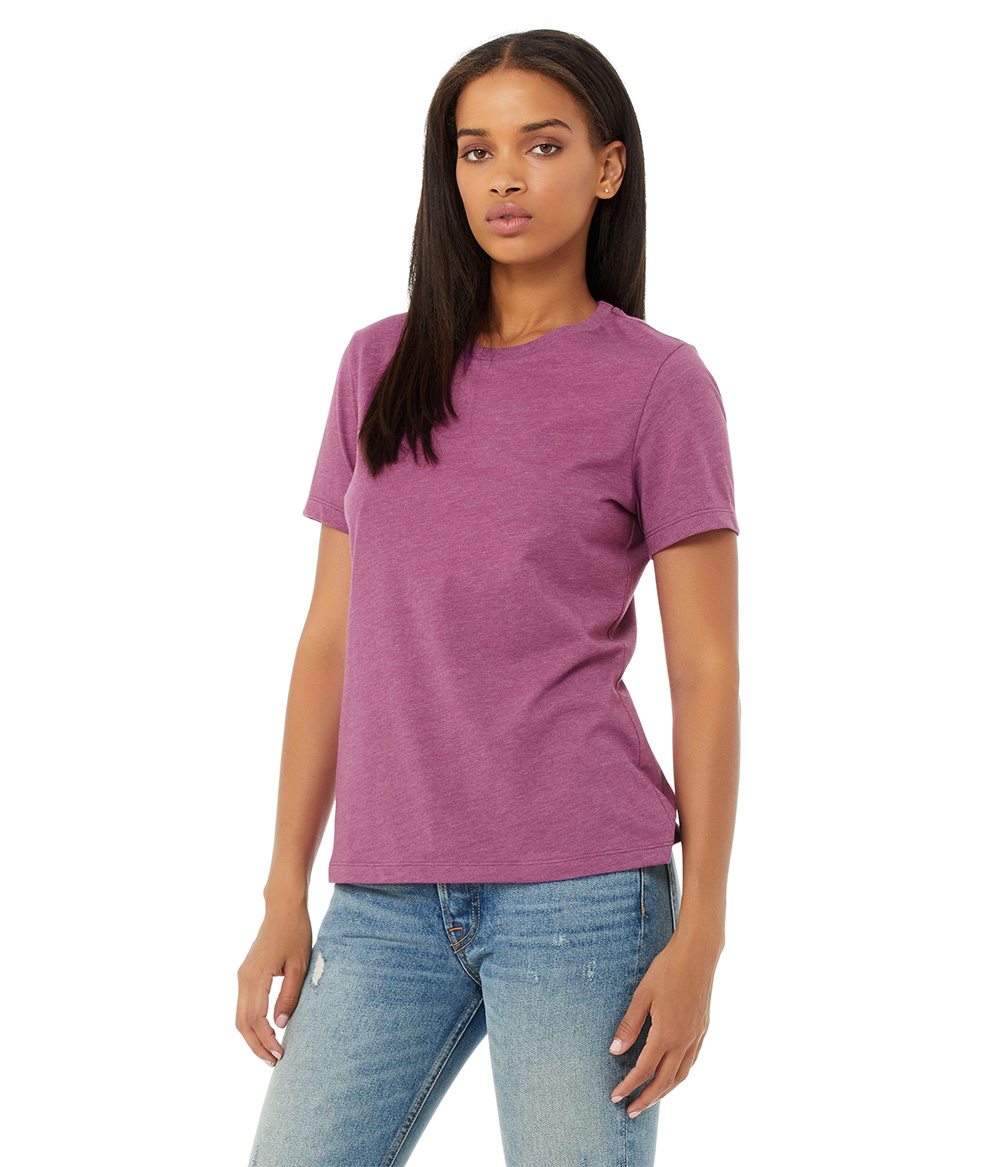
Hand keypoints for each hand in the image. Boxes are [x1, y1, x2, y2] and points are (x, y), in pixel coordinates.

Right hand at [236, 901, 312, 1065]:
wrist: (283, 908)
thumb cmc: (295, 933)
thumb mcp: (299, 965)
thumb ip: (288, 996)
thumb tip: (279, 1027)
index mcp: (256, 976)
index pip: (255, 1019)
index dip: (265, 1041)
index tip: (280, 1055)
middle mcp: (243, 978)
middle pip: (242, 1023)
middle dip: (256, 1046)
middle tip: (274, 1062)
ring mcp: (242, 975)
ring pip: (240, 1016)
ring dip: (253, 1037)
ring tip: (270, 1052)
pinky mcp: (246, 974)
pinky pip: (244, 1005)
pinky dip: (252, 1023)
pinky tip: (266, 1032)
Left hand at [608, 929, 721, 1115]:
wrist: (699, 954)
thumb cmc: (667, 970)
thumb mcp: (642, 995)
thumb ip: (629, 1024)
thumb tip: (616, 1050)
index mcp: (666, 1034)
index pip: (644, 1070)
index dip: (629, 1086)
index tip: (616, 1096)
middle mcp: (684, 1041)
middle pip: (664, 1081)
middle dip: (646, 1099)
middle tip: (631, 1111)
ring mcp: (696, 1036)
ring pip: (681, 1075)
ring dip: (665, 1091)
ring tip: (650, 1099)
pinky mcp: (703, 1029)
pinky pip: (691, 1062)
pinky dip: (679, 1075)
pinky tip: (672, 1075)